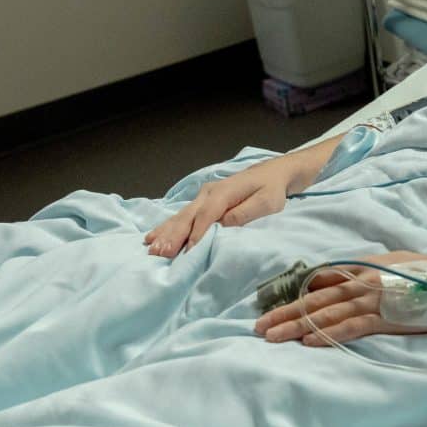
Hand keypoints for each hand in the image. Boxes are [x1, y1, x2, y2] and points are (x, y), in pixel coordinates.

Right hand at [144, 151, 320, 257]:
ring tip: (151, 247)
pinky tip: (153, 236)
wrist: (275, 172)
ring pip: (182, 216)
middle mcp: (209, 193)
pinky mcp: (203, 202)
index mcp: (224, 192)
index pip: (207, 215)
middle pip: (188, 216)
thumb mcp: (267, 202)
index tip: (188, 252)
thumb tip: (223, 223)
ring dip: (166, 232)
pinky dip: (168, 226)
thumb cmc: (272, 189)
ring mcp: (204, 196)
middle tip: (159, 253)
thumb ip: (245, 212)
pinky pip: (183, 215)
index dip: (197, 234)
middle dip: (173, 235)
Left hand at [253, 252, 426, 345]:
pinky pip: (350, 327)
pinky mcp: (385, 318)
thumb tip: (341, 278)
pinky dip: (327, 333)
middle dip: (284, 311)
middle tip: (257, 325)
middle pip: (315, 297)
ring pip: (325, 313)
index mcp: (363, 266)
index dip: (294, 291)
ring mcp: (372, 299)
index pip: (321, 278)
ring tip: (271, 336)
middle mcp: (362, 280)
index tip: (271, 302)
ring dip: (295, 325)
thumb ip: (366, 271)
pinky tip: (308, 341)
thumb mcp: (393, 263)